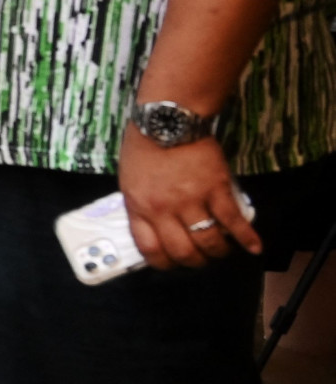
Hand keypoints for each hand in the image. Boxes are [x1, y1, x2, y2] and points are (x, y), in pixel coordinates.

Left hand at [118, 129, 259, 268]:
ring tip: (222, 251)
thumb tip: (151, 227)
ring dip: (218, 252)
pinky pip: (233, 221)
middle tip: (201, 259)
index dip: (163, 263)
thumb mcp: (129, 180)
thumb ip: (139, 205)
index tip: (172, 263)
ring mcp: (191, 200)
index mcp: (139, 206)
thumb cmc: (143, 146)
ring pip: (208, 241)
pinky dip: (246, 237)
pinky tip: (254, 247)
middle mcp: (164, 209)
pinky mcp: (216, 189)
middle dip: (194, 261)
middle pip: (182, 251)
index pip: (149, 249)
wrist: (167, 120)